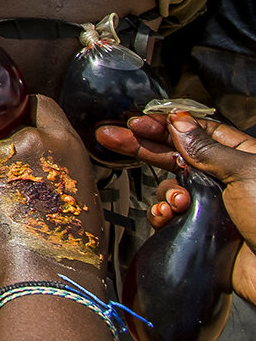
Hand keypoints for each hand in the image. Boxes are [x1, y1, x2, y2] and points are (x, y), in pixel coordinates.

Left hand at [0, 97, 105, 287]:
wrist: (46, 271)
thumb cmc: (72, 240)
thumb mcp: (81, 185)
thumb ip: (57, 157)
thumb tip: (39, 150)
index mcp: (63, 140)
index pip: (39, 105)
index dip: (30, 114)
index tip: (23, 123)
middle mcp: (26, 139)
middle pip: (7, 127)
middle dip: (8, 147)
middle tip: (16, 178)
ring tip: (8, 203)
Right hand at [108, 112, 255, 302]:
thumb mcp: (245, 173)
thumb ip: (207, 148)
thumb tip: (178, 123)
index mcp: (239, 158)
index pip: (195, 132)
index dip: (164, 125)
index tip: (136, 122)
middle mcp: (224, 180)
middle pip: (175, 155)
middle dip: (142, 146)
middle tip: (111, 137)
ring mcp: (211, 206)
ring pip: (170, 188)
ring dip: (165, 193)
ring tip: (175, 203)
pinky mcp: (201, 231)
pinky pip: (170, 217)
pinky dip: (162, 216)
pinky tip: (166, 217)